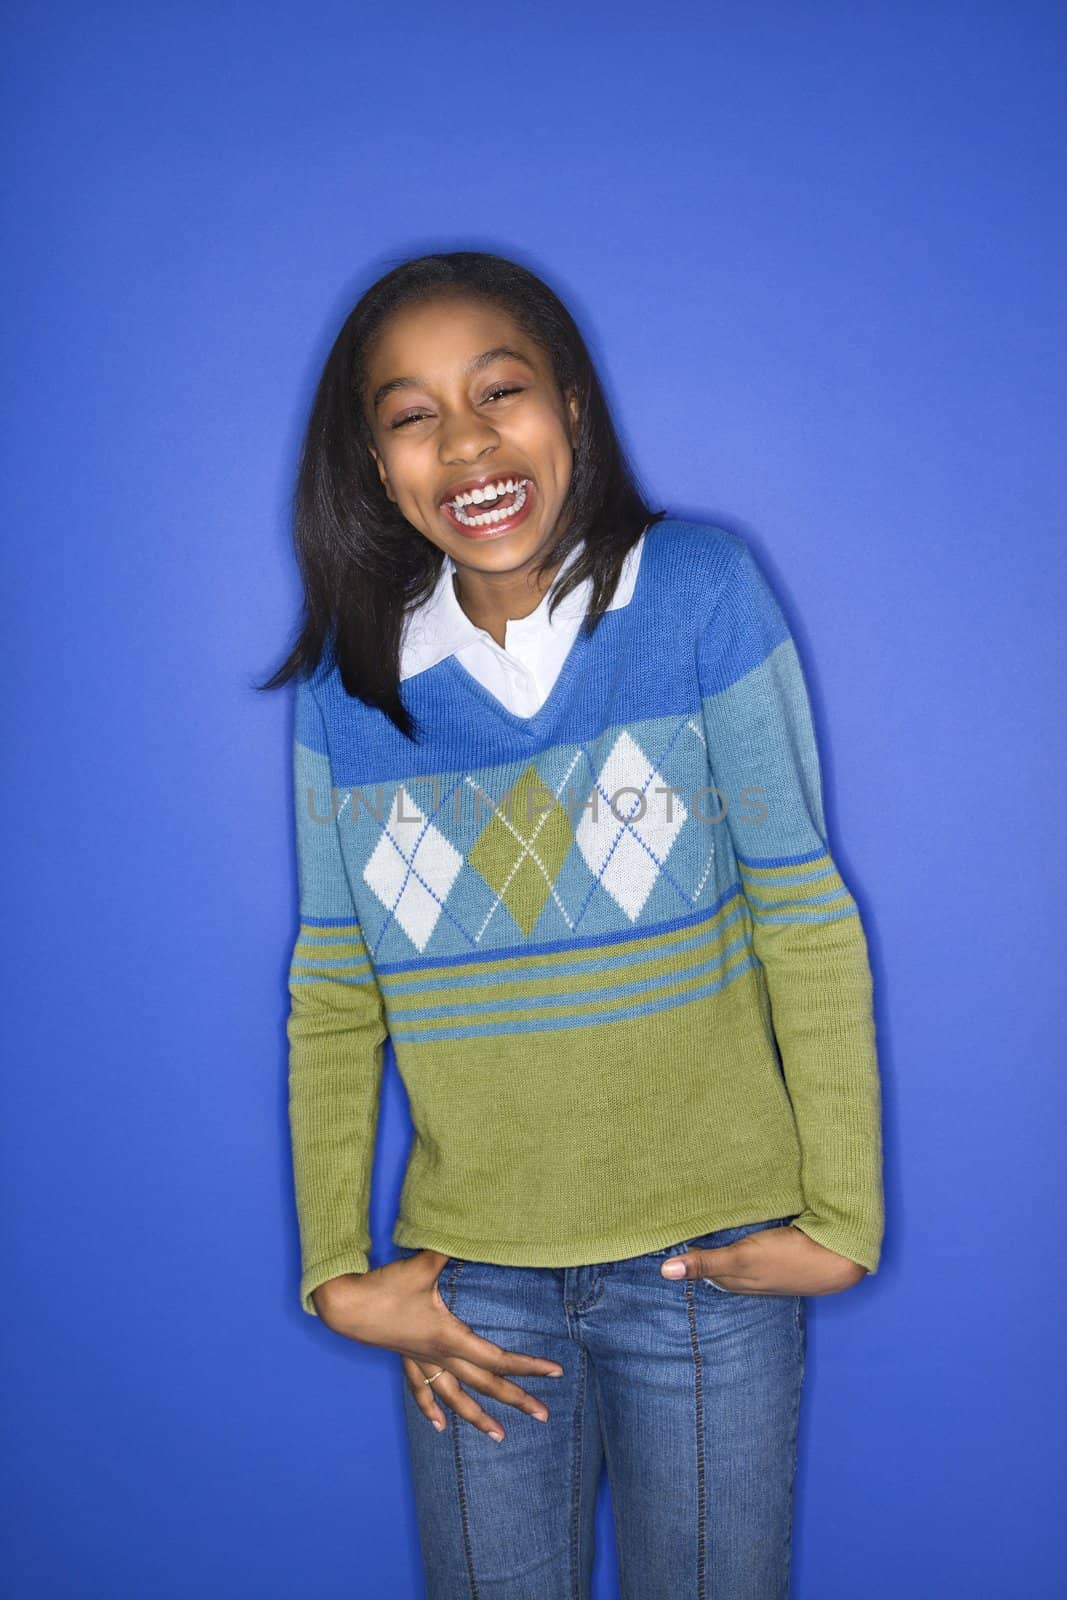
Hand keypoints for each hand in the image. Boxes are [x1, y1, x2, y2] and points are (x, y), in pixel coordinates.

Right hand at [315, 1251, 564, 1443]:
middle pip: (485, 1384)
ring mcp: (422, 1361)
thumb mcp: (422, 1265)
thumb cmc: (385, 1287)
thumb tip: (472, 1230)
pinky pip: (422, 1388)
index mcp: (449, 1338)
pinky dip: (431, 1407)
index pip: (497, 1358)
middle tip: (543, 1416)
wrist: (345, 1306)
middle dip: (516, 1400)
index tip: (554, 1373)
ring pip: (456, 1396)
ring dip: (478, 1418)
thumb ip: (448, 1249)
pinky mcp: (405, 1357)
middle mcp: (440, 1356)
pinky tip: (438, 1426)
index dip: (528, 1366)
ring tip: (500, 1437)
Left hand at [660, 1224, 866, 1295]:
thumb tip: (664, 1271)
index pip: (699, 1267)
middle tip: (679, 1219)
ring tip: (703, 1216)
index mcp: (734, 1279)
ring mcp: (764, 1267)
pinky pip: (752, 1245)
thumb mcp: (742, 1259)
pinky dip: (741, 1234)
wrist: (837, 1260)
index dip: (683, 1253)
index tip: (664, 1233)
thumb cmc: (788, 1259)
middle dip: (699, 1244)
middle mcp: (746, 1276)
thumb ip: (706, 1262)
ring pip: (733, 1253)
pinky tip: (739, 1220)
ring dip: (721, 1238)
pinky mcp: (779, 1255)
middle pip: (715, 1261)